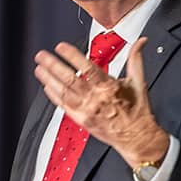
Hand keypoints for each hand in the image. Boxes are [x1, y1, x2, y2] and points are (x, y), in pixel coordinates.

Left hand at [33, 37, 168, 167]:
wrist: (137, 137)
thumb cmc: (138, 111)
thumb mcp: (138, 82)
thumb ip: (136, 59)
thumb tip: (141, 42)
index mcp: (109, 87)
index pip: (87, 68)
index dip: (72, 56)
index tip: (60, 47)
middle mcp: (95, 99)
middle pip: (69, 79)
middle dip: (53, 66)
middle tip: (41, 56)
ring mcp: (87, 110)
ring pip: (63, 92)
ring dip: (49, 79)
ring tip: (39, 68)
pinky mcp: (82, 120)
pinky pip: (64, 106)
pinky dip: (54, 95)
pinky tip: (47, 86)